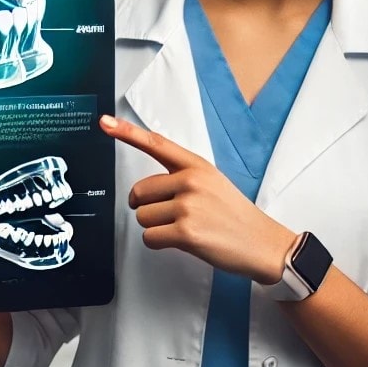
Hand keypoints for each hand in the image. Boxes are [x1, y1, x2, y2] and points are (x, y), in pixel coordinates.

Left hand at [100, 115, 297, 284]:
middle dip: (147, 208)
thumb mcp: (213, 182)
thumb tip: (145, 188)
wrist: (262, 243)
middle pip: (139, 192)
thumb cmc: (234, 215)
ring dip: (156, 228)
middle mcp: (191, 181)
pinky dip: (160, 243)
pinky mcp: (186, 233)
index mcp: (197, 166)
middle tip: (172, 215)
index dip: (127, 132)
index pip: (157, 144)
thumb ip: (182, 176)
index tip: (105, 122)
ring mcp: (188, 206)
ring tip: (185, 228)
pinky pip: (150, 238)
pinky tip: (183, 242)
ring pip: (142, 218)